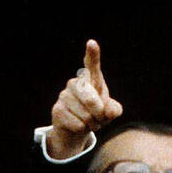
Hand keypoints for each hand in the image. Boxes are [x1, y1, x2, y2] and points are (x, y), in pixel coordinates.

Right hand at [46, 39, 123, 158]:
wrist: (76, 129)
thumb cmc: (96, 115)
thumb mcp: (109, 112)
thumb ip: (114, 109)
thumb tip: (109, 111)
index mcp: (91, 79)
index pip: (92, 65)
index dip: (92, 54)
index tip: (91, 43)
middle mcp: (75, 83)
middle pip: (92, 100)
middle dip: (99, 114)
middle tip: (100, 118)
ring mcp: (64, 95)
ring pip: (85, 115)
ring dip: (91, 124)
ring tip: (88, 122)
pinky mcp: (57, 110)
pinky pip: (77, 124)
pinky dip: (82, 129)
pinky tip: (78, 126)